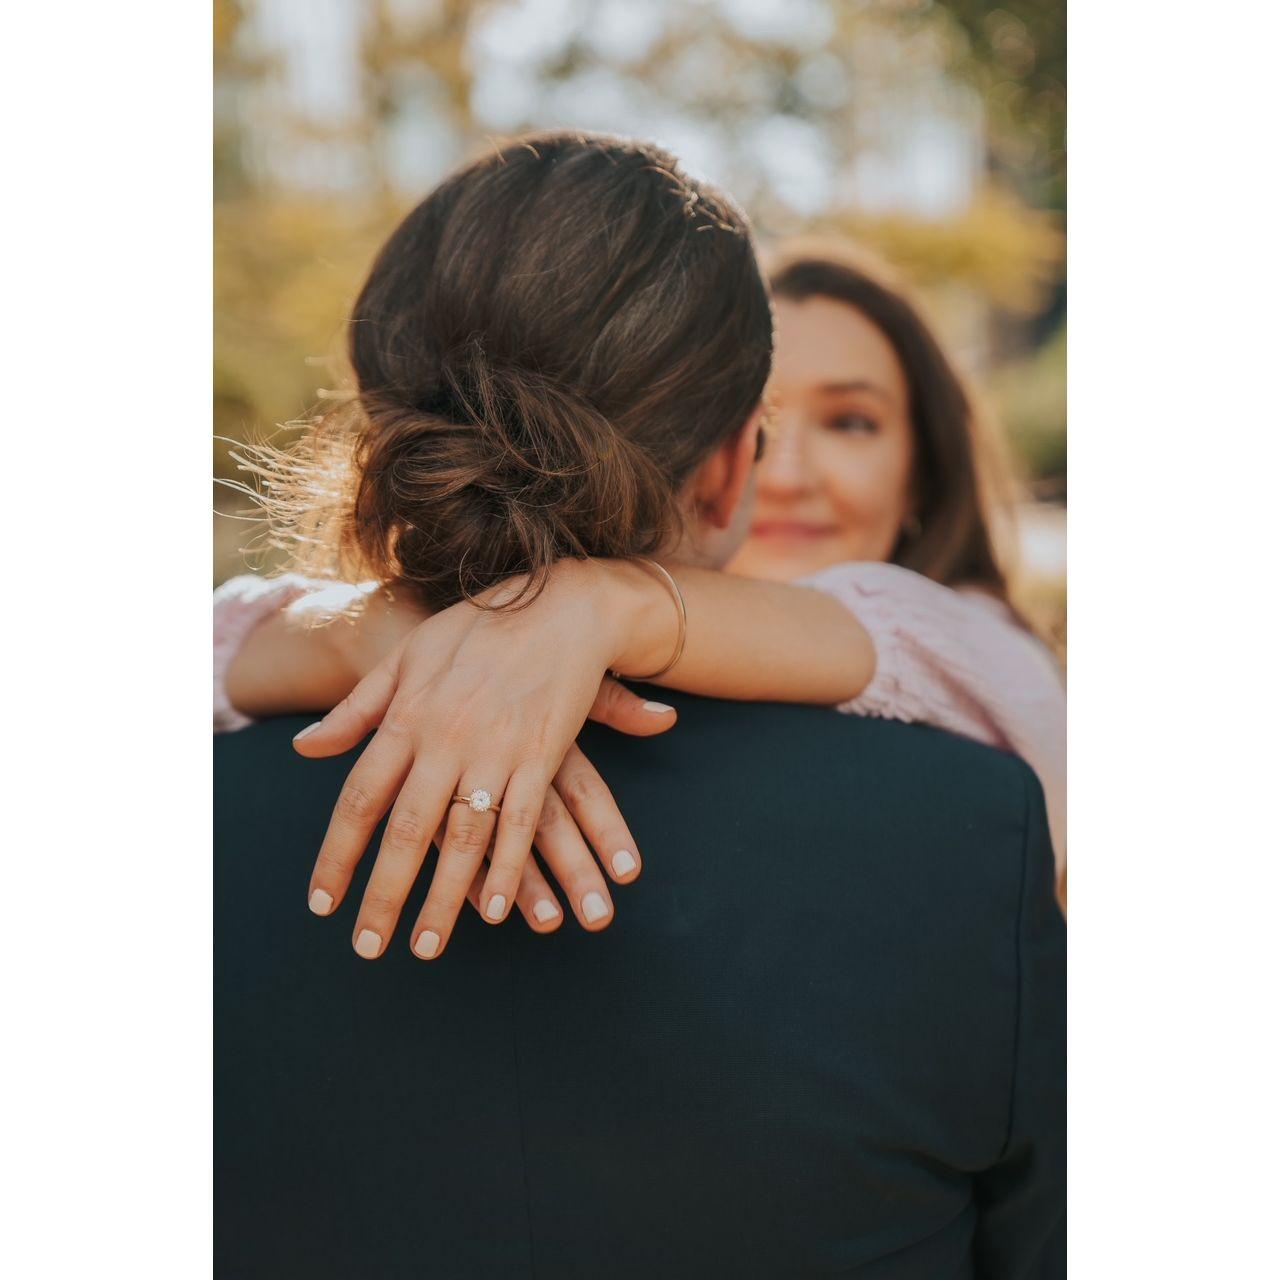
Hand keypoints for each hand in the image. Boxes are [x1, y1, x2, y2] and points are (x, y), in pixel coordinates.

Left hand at [293, 561, 676, 958]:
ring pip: (461, 838)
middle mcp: (444, 739)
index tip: (323, 903)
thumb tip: (305, 751)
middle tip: (367, 949)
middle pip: (405, 832)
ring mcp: (495, 750)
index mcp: (407, 716)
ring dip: (442, 899)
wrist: (558, 605)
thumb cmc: (478, 628)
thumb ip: (357, 710)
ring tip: (425, 947)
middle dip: (383, 896)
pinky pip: (517, 824)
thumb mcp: (407, 657)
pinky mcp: (541, 756)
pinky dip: (505, 869)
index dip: (338, 856)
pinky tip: (491, 909)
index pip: (360, 799)